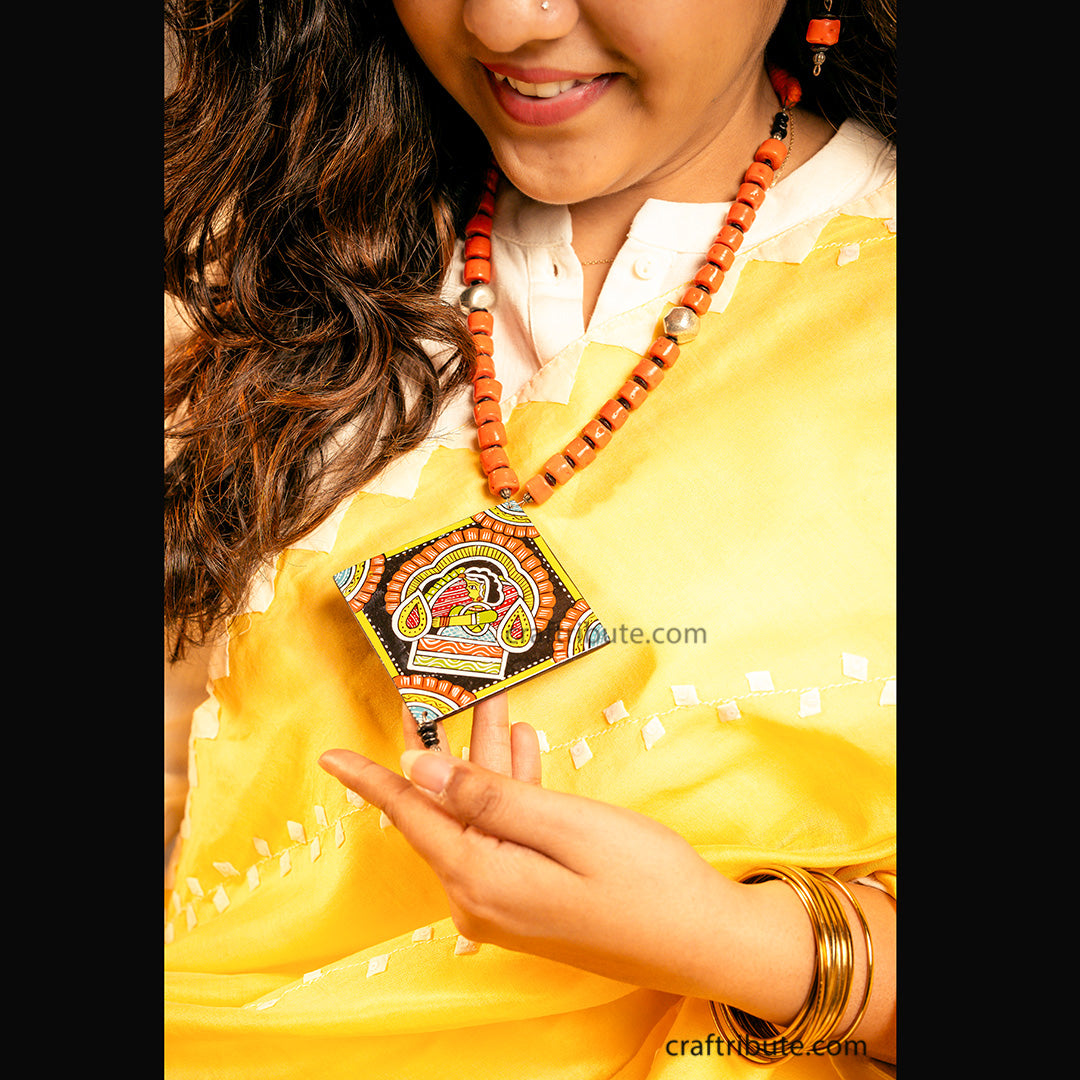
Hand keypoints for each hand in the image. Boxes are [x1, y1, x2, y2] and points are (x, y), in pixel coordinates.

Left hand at [319, 695, 742, 999]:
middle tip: (450, 690)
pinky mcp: (534, 900)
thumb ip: (489, 796)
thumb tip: (421, 767)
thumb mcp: (565, 826)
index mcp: (480, 878)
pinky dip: (514, 793)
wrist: (705, 940)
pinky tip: (526, 752)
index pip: (411, 815)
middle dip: (454, 748)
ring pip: (483, 816)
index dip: (370, 780)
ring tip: (499, 706)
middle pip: (449, 808)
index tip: (331, 755)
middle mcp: (482, 897)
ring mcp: (509, 903)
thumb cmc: (643, 878)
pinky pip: (508, 836)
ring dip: (491, 762)